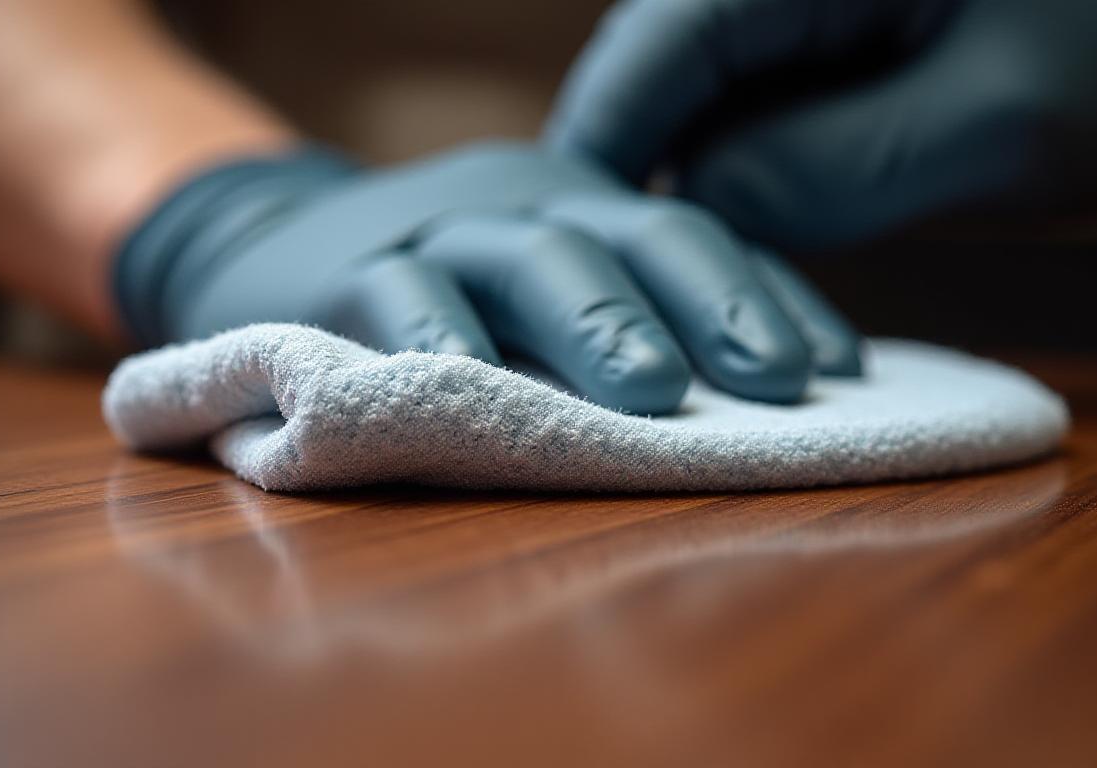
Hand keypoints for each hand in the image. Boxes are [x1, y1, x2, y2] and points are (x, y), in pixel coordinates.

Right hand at [115, 142, 861, 414]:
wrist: (261, 246)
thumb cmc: (437, 293)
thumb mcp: (538, 291)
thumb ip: (622, 322)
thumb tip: (749, 398)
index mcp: (585, 207)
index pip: (697, 242)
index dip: (768, 300)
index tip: (835, 373)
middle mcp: (524, 205)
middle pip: (633, 241)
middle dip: (709, 307)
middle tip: (775, 380)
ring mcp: (436, 229)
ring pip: (529, 262)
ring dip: (595, 324)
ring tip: (652, 392)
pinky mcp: (342, 270)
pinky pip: (399, 298)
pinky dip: (436, 339)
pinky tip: (470, 382)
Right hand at [547, 0, 1096, 248]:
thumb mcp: (994, 122)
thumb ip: (826, 166)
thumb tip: (691, 200)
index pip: (655, 47)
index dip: (597, 152)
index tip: (558, 248)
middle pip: (665, 78)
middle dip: (643, 186)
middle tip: (619, 293)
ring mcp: (819, 6)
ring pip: (712, 102)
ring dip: (699, 194)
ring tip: (683, 290)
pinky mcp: (846, 43)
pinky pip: (765, 111)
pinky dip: (753, 183)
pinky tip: (756, 252)